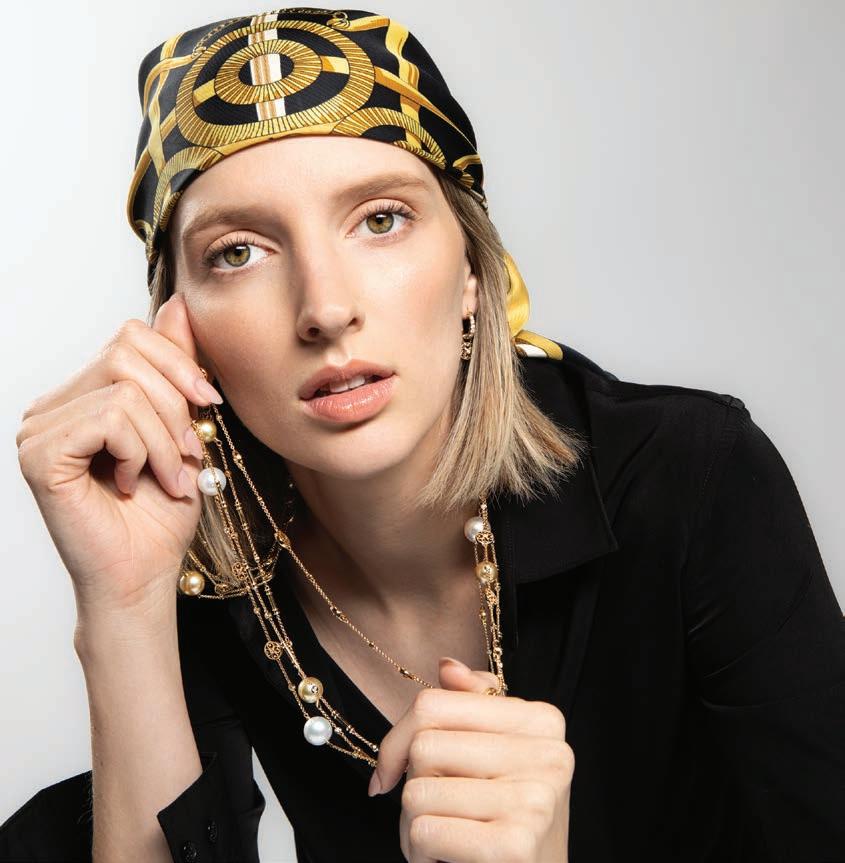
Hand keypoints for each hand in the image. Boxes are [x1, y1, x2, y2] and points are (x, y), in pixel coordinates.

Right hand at [15, 294, 218, 622]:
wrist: (145, 572)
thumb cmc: (161, 510)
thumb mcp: (182, 428)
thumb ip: (175, 368)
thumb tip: (176, 303)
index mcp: (85, 394)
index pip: (131, 337)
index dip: (180, 364)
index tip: (209, 405)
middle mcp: (54, 405)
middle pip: (128, 355)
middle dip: (176, 407)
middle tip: (187, 455)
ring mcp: (39, 428)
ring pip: (124, 390)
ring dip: (165, 441)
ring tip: (168, 478)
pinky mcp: (39, 454)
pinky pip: (109, 419)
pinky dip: (140, 452)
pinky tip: (130, 483)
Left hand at [369, 657, 572, 862]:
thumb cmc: (505, 819)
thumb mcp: (496, 753)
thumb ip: (474, 704)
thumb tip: (447, 665)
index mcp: (542, 720)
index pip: (435, 702)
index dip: (398, 738)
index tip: (392, 768)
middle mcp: (548, 754)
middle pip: (424, 746)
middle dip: (411, 786)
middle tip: (435, 811)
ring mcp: (535, 800)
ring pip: (417, 791)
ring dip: (412, 825)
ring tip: (443, 836)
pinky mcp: (515, 846)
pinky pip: (424, 831)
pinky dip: (419, 851)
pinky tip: (445, 858)